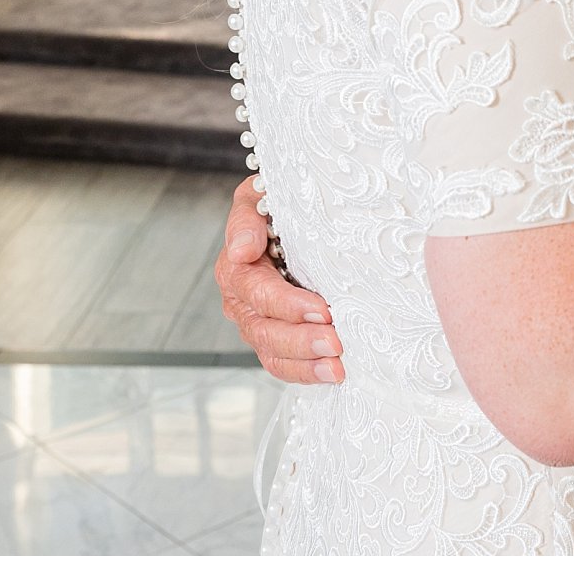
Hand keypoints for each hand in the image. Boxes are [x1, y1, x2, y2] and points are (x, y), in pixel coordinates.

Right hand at [215, 176, 344, 383]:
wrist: (285, 222)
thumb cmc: (275, 207)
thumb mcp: (258, 198)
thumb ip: (247, 219)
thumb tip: (242, 250)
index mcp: (236, 268)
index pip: (258, 293)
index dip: (288, 304)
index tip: (322, 308)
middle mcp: (241, 302)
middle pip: (265, 331)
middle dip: (301, 339)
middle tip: (336, 342)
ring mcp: (256, 325)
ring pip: (273, 354)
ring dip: (306, 363)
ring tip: (337, 366)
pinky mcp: (274, 341)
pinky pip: (284, 366)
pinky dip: (307, 373)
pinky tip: (333, 374)